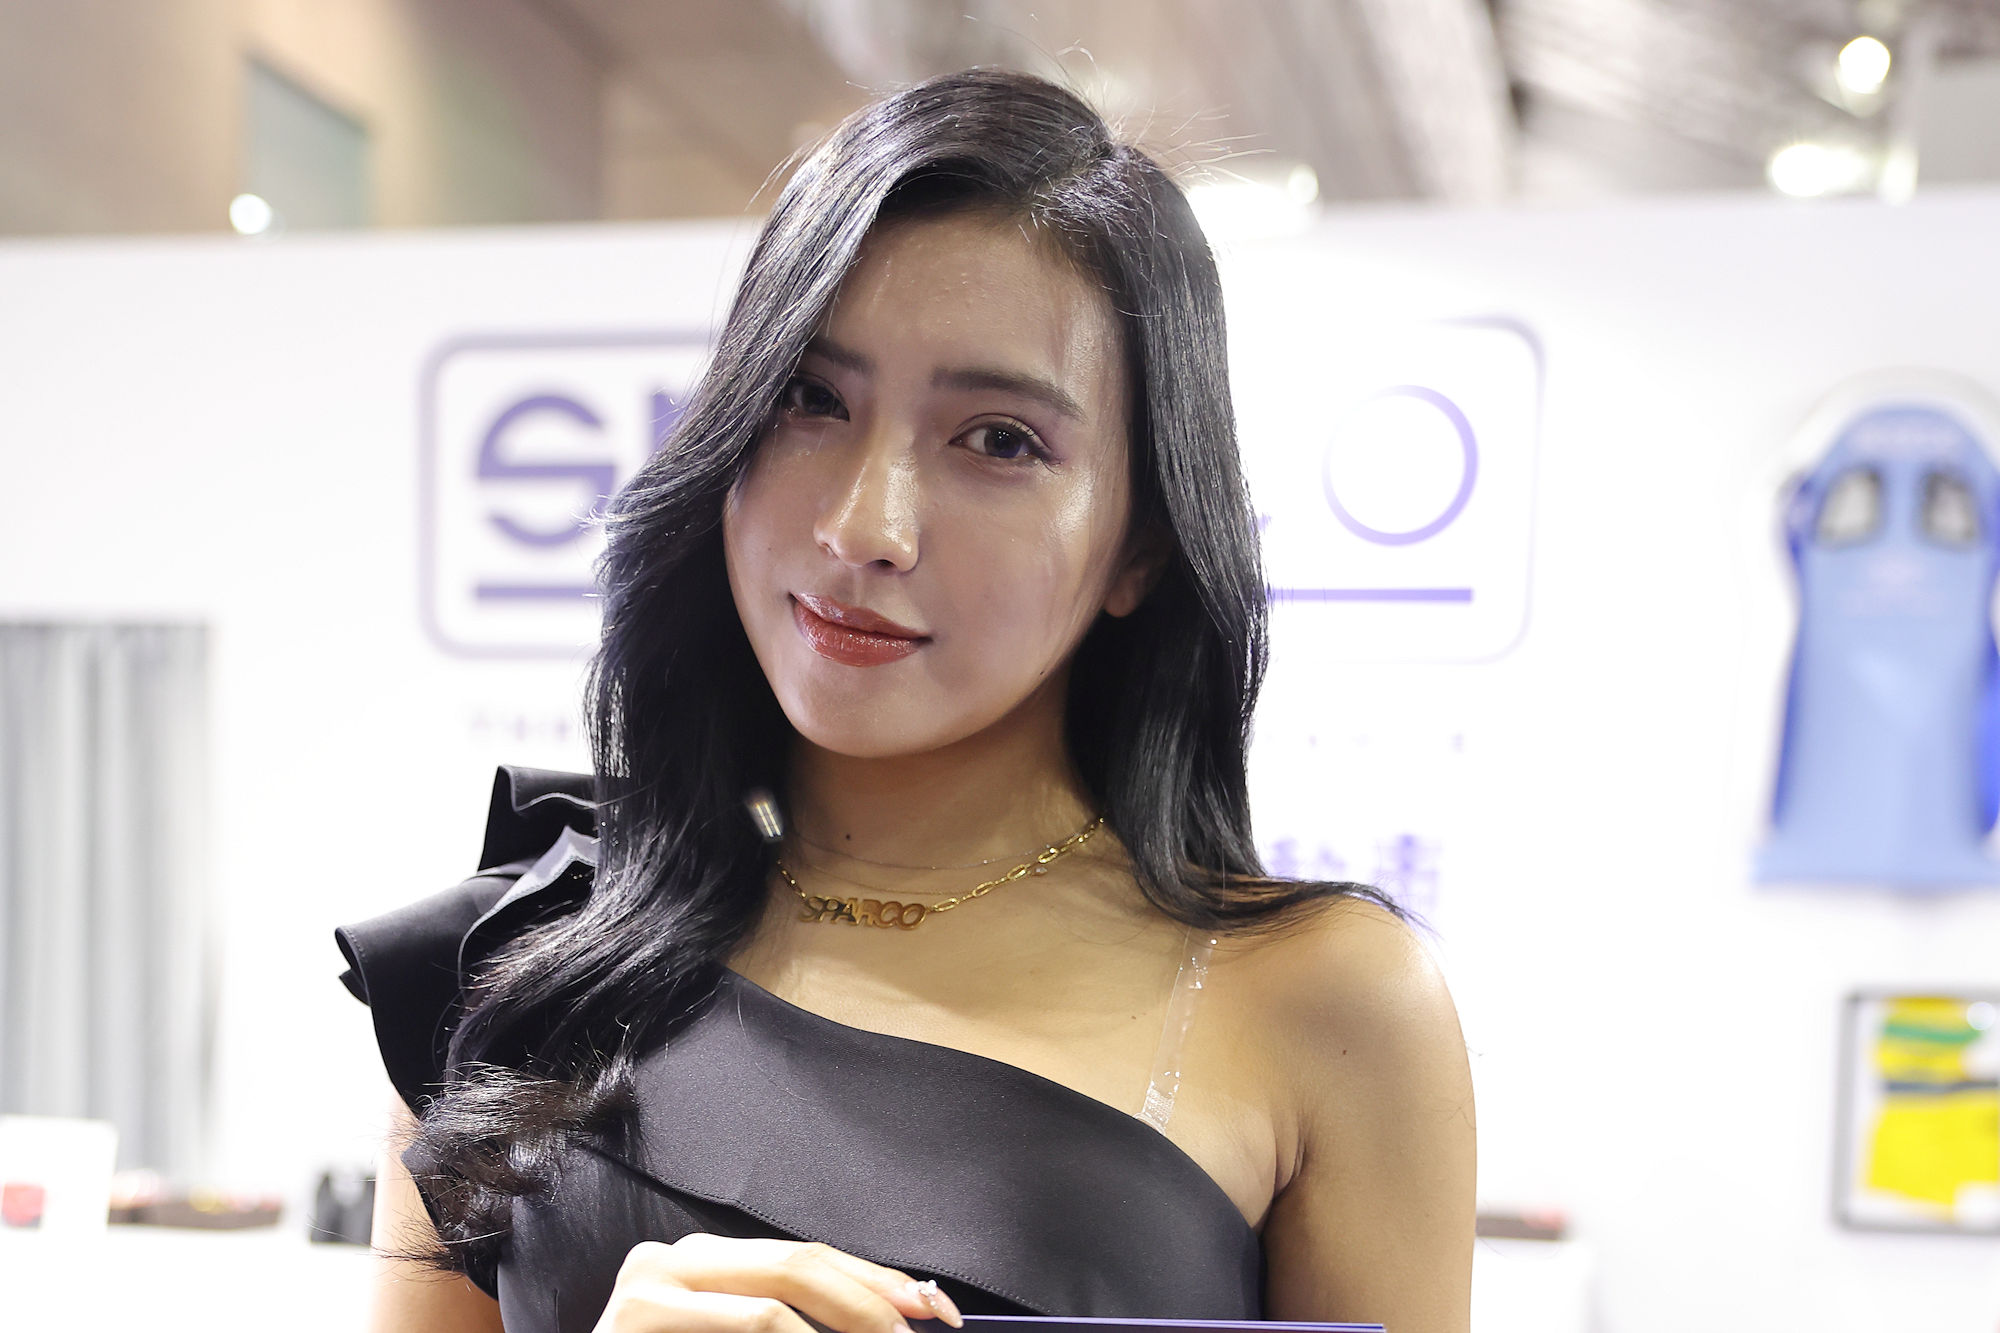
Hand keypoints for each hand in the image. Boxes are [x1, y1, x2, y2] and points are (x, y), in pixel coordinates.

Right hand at [591, 1233, 964, 1332]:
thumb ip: (792, 1332)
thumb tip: (890, 1326)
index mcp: (704, 1264)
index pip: (808, 1257)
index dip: (878, 1281)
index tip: (937, 1311)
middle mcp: (673, 1259)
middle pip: (800, 1262)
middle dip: (874, 1303)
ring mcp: (650, 1285)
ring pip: (778, 1300)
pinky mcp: (640, 1315)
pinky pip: (750, 1324)